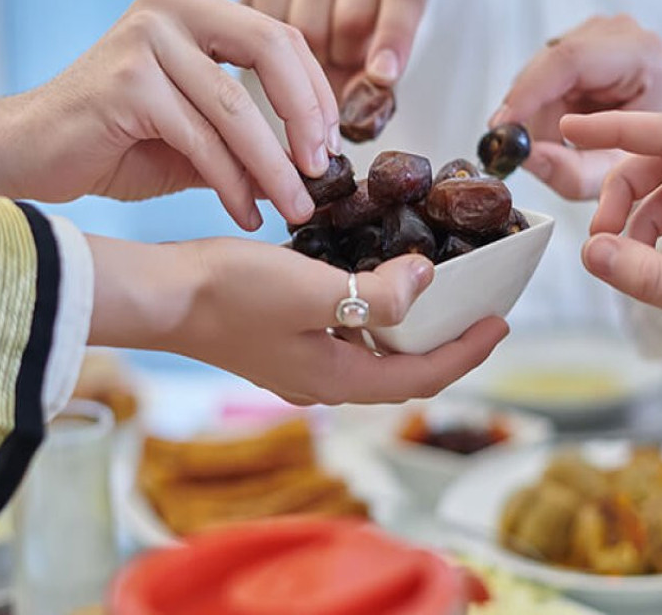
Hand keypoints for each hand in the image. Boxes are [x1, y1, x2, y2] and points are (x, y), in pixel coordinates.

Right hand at [0, 0, 338, 228]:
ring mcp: (145, 39)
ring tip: (296, 209)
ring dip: (274, 168)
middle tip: (323, 174)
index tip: (333, 146)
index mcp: (194, 8)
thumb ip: (247, 129)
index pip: (281, 36)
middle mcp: (171, 8)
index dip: (316, 92)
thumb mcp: (196, 128)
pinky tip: (247, 214)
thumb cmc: (115, 143)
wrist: (27, 155)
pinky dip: (231, 183)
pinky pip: (200, 139)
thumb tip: (315, 161)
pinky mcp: (125, 82)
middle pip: (271, 50)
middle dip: (307, 118)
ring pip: (236, 108)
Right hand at [87, 235, 508, 403]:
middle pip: (403, 371)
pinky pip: (345, 336)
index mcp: (337, 379)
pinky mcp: (282, 342)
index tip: (500, 322)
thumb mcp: (310, 289)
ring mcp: (300, 365)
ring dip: (409, 329)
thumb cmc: (227, 293)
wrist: (161, 296)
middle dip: (445, 343)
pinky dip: (372, 316)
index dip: (467, 352)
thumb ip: (374, 294)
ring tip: (437, 293)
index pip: (422, 377)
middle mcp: (323, 381)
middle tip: (477, 308)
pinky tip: (372, 282)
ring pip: (374, 354)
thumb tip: (427, 281)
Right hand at [243, 0, 426, 94]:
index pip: (402, 2)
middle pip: (350, 19)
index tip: (381, 76)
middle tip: (335, 70)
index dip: (393, 40)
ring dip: (304, 55)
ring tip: (311, 56)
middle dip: (341, 60)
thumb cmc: (359, 44)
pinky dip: (271, 41)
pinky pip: (269, 11)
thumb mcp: (377, 66)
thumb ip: (373, 92)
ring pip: (306, 21)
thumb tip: (353, 117)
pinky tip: (282, 44)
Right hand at [495, 15, 661, 199]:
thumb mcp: (610, 174)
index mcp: (643, 55)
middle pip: (549, 66)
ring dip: (535, 112)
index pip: (571, 60)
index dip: (529, 91)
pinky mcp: (579, 40)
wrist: (657, 142)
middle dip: (529, 112)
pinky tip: (558, 123)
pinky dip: (539, 105)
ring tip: (557, 142)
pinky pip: (540, 73)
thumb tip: (526, 156)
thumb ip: (569, 172)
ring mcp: (598, 32)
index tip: (503, 125)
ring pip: (538, 71)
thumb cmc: (645, 153)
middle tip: (520, 150)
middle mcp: (621, 32)